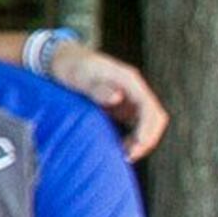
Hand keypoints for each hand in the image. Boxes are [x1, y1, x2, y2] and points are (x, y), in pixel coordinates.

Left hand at [54, 44, 166, 158]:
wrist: (63, 61)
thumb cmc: (71, 67)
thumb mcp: (80, 76)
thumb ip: (97, 87)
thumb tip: (116, 97)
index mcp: (128, 80)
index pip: (148, 106)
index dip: (147, 127)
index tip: (138, 145)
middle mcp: (134, 90)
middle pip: (154, 117)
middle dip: (147, 138)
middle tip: (128, 156)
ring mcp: (130, 99)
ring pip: (148, 123)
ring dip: (141, 140)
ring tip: (124, 155)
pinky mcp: (123, 107)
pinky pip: (136, 125)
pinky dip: (133, 138)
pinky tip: (120, 148)